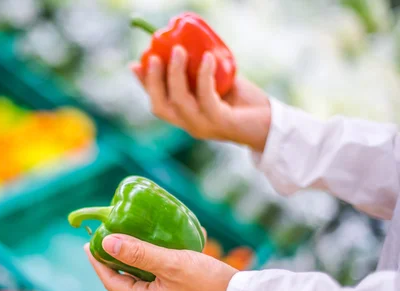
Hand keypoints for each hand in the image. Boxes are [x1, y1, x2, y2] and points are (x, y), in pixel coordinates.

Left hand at [84, 234, 237, 290]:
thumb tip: (107, 243)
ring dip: (136, 257)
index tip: (89, 245)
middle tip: (108, 238)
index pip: (112, 281)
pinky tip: (165, 242)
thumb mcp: (169, 263)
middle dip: (115, 259)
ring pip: (144, 277)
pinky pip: (161, 275)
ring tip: (133, 236)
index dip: (98, 263)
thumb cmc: (206, 282)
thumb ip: (138, 253)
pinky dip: (157, 259)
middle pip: (126, 280)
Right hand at [132, 46, 270, 151]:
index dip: (144, 85)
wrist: (271, 125)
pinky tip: (208, 58)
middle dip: (153, 81)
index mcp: (185, 118)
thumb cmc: (245, 102)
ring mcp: (204, 126)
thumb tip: (187, 47)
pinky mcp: (221, 122)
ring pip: (180, 102)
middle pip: (160, 107)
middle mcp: (190, 125)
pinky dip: (204, 76)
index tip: (136, 63)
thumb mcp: (217, 85)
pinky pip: (206, 98)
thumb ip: (200, 75)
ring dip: (175, 75)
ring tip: (180, 50)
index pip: (157, 103)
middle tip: (155, 55)